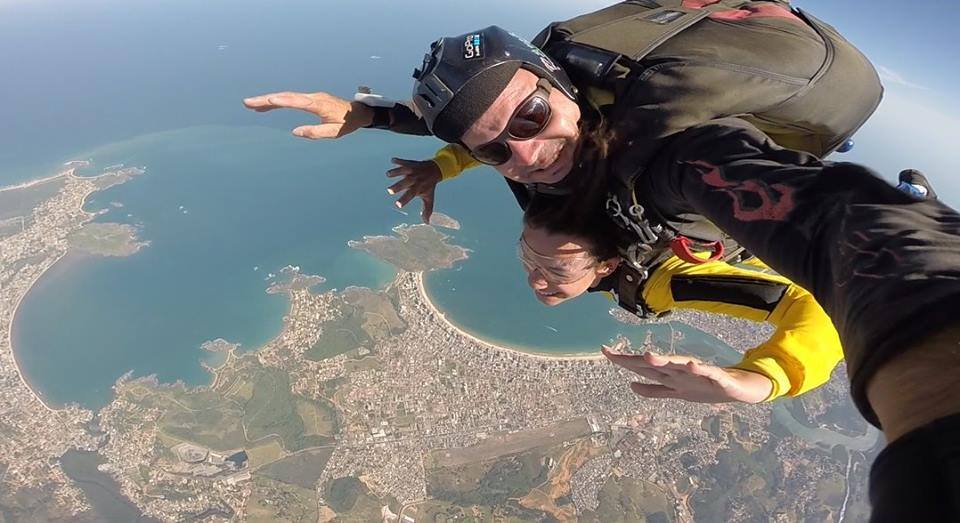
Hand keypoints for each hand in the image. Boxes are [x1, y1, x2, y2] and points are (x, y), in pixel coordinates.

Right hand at [242, 91, 372, 138]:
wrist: (357, 112)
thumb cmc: (347, 123)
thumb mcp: (335, 132)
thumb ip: (316, 132)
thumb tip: (295, 132)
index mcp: (319, 105)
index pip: (298, 101)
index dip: (283, 100)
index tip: (270, 99)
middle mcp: (313, 97)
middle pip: (286, 97)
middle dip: (266, 100)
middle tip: (248, 103)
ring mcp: (310, 97)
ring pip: (286, 96)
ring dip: (268, 100)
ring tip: (251, 105)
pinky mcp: (309, 99)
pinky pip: (290, 99)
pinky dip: (278, 101)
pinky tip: (267, 105)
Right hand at [386, 158, 441, 222]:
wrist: (435, 170)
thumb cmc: (429, 186)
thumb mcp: (429, 197)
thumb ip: (427, 209)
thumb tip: (427, 222)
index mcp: (418, 188)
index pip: (411, 195)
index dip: (404, 200)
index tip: (397, 205)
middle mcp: (415, 179)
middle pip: (406, 183)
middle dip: (398, 186)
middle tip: (389, 191)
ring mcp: (412, 171)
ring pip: (404, 171)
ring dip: (396, 172)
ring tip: (388, 174)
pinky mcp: (410, 164)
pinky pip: (404, 161)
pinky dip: (399, 160)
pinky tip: (393, 160)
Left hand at [601, 344, 772, 403]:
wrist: (739, 388)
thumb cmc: (704, 387)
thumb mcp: (675, 393)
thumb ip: (654, 390)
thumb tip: (631, 386)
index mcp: (669, 374)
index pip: (641, 367)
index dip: (623, 360)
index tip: (604, 350)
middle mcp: (679, 370)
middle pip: (653, 365)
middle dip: (634, 360)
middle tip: (614, 354)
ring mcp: (697, 372)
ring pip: (677, 365)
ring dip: (663, 361)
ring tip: (649, 356)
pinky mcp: (717, 376)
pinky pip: (707, 372)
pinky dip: (699, 368)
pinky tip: (691, 364)